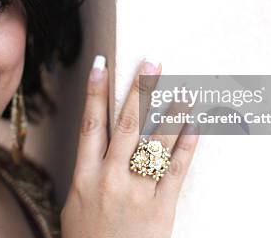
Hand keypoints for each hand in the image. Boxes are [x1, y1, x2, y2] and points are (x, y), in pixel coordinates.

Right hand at [61, 56, 198, 237]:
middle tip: (151, 63)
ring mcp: (137, 193)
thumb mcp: (75, 204)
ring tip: (182, 88)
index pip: (91, 125)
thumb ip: (87, 174)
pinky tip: (195, 125)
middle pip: (126, 125)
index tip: (101, 64)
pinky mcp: (161, 208)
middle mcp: (110, 179)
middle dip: (140, 91)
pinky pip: (177, 171)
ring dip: (170, 112)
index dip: (95, 92)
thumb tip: (95, 144)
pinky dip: (187, 145)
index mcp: (85, 178)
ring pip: (155, 143)